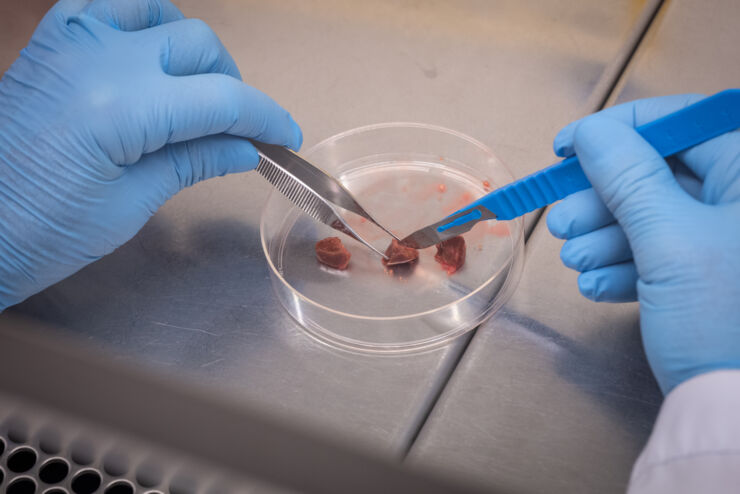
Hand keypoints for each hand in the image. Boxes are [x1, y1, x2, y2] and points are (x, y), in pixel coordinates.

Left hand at [0, 0, 301, 309]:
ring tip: (197, 89)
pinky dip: (142, 23)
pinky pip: (108, 7)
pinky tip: (150, 55)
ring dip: (191, 47)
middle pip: (200, 46)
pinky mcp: (52, 41)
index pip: (223, 99)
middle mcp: (100, 58)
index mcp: (123, 107)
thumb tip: (245, 148)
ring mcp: (71, 41)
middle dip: (233, 86)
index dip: (266, 118)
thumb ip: (193, 162)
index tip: (285, 137)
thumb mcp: (131, 203)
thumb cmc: (42, 231)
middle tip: (239, 130)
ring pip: (160, 11)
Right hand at [546, 94, 739, 393]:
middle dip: (603, 199)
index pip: (679, 123)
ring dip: (606, 239)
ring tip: (580, 263)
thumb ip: (628, 179)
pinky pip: (660, 254)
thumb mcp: (670, 242)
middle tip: (564, 221)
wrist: (737, 409)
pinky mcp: (708, 276)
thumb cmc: (725, 319)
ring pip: (652, 217)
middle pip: (658, 174)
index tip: (566, 147)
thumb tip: (591, 133)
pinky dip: (625, 267)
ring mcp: (725, 241)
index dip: (617, 130)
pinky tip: (601, 287)